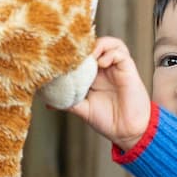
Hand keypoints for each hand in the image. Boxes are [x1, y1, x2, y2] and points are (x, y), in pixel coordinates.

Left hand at [65, 37, 151, 151]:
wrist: (126, 132)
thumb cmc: (108, 121)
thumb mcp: (83, 109)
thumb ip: (68, 103)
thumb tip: (48, 102)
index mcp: (94, 76)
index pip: (85, 55)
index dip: (76, 52)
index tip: (63, 56)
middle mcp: (106, 70)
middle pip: (97, 45)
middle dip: (85, 45)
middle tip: (74, 51)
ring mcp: (117, 68)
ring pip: (111, 43)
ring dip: (99, 44)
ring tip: (89, 54)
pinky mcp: (129, 70)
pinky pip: (121, 53)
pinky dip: (110, 53)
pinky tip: (102, 63)